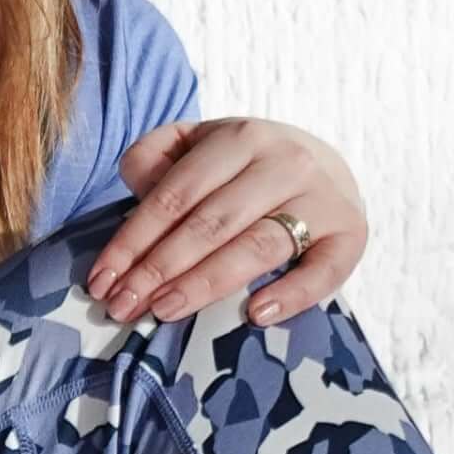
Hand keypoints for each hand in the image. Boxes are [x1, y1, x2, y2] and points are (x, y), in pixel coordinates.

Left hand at [88, 117, 365, 327]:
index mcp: (240, 137)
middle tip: (123, 306)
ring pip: (257, 246)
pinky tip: (254, 315)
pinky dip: (292, 294)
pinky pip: (324, 271)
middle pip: (211, 223)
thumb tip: (137, 184)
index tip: (102, 280)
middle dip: (159, 268)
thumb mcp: (201, 143)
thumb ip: (159, 154)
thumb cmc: (246, 165)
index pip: (176, 194)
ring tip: (164, 311)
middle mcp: (285, 162)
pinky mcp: (351, 233)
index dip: (134, 239)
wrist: (326, 164)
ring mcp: (322, 198)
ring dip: (205, 284)